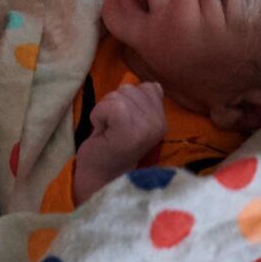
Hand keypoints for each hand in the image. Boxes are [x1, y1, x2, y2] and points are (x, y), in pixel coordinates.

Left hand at [74, 80, 165, 202]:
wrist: (101, 176)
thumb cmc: (112, 146)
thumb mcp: (134, 120)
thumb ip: (145, 102)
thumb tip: (154, 84)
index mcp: (162, 120)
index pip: (147, 87)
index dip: (127, 101)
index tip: (123, 124)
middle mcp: (159, 122)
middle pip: (129, 88)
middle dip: (114, 104)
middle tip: (114, 129)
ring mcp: (145, 127)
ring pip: (117, 95)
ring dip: (104, 111)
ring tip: (109, 131)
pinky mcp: (128, 130)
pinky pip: (108, 105)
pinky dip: (98, 115)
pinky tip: (102, 132)